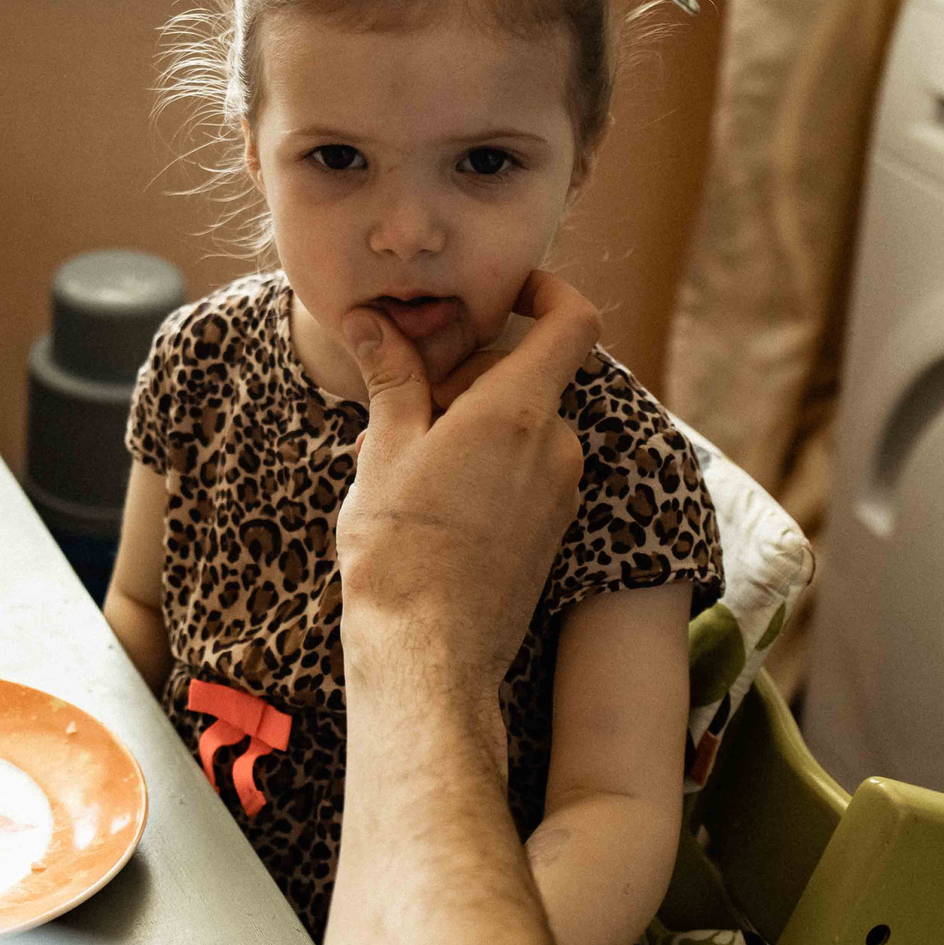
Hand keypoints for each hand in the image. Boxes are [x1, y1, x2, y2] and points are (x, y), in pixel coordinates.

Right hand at [332, 270, 599, 704]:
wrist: (428, 653)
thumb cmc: (400, 549)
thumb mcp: (386, 447)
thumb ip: (393, 375)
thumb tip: (372, 321)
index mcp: (520, 411)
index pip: (571, 320)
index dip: (546, 291)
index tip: (504, 292)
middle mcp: (556, 445)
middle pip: (525, 373)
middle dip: (464, 376)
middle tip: (399, 407)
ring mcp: (560, 490)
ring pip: (519, 424)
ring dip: (466, 425)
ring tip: (399, 461)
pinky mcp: (553, 527)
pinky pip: (524, 469)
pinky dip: (483, 464)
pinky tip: (426, 497)